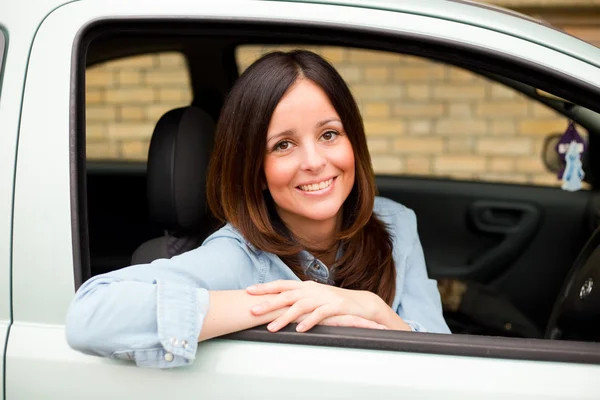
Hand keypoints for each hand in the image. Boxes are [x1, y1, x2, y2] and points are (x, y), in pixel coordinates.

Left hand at [247, 280, 388, 331]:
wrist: (361, 303)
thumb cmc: (334, 302)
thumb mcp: (314, 298)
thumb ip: (297, 299)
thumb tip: (277, 304)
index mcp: (305, 286)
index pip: (281, 285)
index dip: (265, 287)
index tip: (248, 291)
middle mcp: (312, 290)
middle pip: (286, 295)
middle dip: (268, 303)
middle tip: (252, 310)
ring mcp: (323, 297)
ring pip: (300, 306)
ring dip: (284, 317)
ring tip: (272, 328)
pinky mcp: (335, 307)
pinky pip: (319, 314)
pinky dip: (309, 322)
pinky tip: (300, 329)